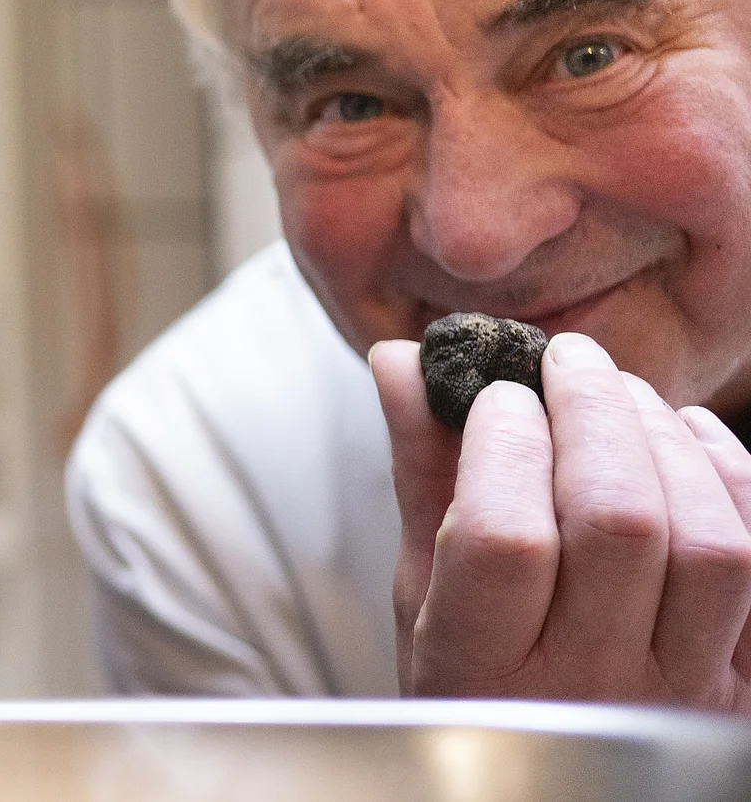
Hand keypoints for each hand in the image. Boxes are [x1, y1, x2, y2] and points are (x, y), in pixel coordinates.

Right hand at [371, 332, 750, 710]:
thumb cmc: (474, 687)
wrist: (541, 783)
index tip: (495, 396)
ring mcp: (680, 689)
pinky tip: (694, 436)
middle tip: (567, 360)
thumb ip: (423, 476)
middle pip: (619, 523)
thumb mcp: (421, 595)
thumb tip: (403, 362)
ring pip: (708, 544)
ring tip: (624, 396)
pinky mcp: (745, 684)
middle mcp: (590, 686)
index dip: (505, 444)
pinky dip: (738, 483)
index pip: (504, 538)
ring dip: (668, 444)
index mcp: (482, 669)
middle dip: (594, 412)